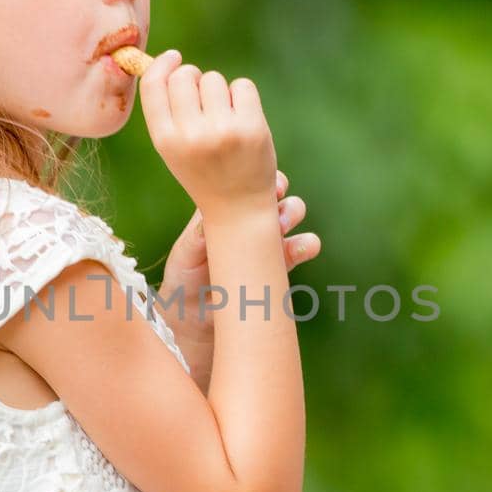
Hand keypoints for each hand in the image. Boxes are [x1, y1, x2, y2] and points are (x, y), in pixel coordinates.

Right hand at [138, 50, 277, 216]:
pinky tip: (243, 117)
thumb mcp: (174, 147)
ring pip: (214, 79)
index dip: (162, 64)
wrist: (238, 208)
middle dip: (194, 78)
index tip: (173, 57)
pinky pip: (242, 85)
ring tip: (224, 117)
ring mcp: (222, 131)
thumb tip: (169, 61)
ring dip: (219, 91)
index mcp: (165, 140)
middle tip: (204, 99)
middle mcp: (190, 135)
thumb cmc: (203, 170)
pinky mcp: (252, 127)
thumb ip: (166, 109)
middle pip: (185, 75)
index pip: (154, 85)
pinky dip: (243, 96)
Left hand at [158, 168, 321, 319]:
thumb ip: (197, 236)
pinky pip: (303, 248)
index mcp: (225, 207)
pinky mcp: (280, 264)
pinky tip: (302, 248)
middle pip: (275, 190)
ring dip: (292, 212)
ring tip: (281, 226)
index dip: (257, 174)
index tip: (258, 180)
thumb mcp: (184, 255)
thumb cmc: (184, 278)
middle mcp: (249, 219)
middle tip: (270, 202)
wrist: (195, 317)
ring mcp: (267, 240)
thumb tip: (208, 216)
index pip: (246, 181)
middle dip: (277, 190)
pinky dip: (307, 244)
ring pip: (292, 211)